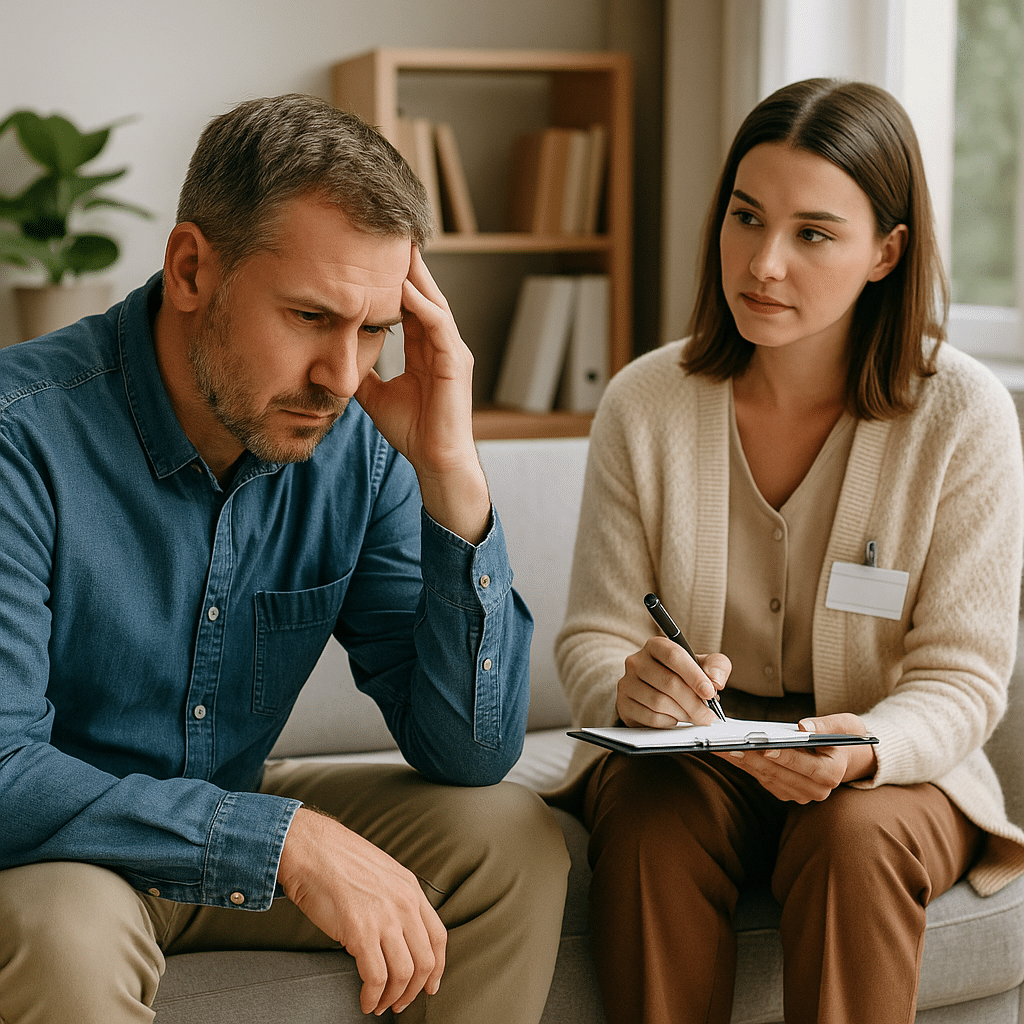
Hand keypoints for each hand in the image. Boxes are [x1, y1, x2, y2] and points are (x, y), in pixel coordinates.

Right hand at [278, 808, 445, 1015]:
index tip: (430, 985)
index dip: (437, 968)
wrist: (309, 848)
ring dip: (393, 997)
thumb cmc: (338, 859)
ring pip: (404, 973)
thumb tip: (398, 932)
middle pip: (425, 960)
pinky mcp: (360, 931)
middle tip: (401, 1002)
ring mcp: (384, 917)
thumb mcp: (382, 872)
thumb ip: (396, 899)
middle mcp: (404, 903)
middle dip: (414, 990)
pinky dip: (373, 996)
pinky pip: (376, 977)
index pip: (439, 937)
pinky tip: (365, 1000)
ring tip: (380, 1004)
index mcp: (411, 888)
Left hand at [355, 246, 489, 542]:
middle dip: (405, 266)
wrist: (435, 462)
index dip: (391, 280)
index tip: (368, 255)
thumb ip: (363, 372)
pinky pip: (439, 325)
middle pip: (423, 294)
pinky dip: (421, 305)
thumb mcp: (376, 394)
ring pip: (433, 302)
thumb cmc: (413, 432)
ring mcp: (452, 351)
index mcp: (427, 349)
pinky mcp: (456, 363)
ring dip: (414, 276)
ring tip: (394, 249)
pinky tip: (403, 288)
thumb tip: (337, 358)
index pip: (409, 304)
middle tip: (383, 234)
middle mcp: (442, 344)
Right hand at [616, 636, 730, 727]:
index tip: (709, 692)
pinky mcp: (623, 704)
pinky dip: (668, 722)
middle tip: (708, 715)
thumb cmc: (683, 675)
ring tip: (694, 716)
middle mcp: (637, 661)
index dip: (694, 676)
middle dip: (693, 703)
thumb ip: (716, 666)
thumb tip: (715, 681)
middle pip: (668, 682)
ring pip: (658, 702)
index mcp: (656, 646)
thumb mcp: (704, 664)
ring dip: (682, 714)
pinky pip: (649, 717)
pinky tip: (676, 719)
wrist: (656, 689)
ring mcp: (627, 683)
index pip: (674, 656)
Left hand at [719, 712, 876, 802]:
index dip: (784, 756)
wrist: (845, 758)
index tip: (764, 746)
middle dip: (753, 758)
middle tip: (730, 744)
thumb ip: (826, 726)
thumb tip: (803, 726)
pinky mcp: (785, 793)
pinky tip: (728, 752)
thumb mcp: (846, 725)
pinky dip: (745, 765)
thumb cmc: (845, 738)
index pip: (804, 766)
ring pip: (766, 777)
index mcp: (831, 773)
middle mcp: (816, 790)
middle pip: (779, 773)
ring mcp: (799, 794)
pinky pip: (762, 779)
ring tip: (721, 746)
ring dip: (743, 762)